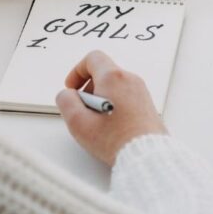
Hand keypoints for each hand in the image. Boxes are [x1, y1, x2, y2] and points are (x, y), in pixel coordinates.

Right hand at [55, 50, 166, 166]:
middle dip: (88, 87)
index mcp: (113, 78)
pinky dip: (114, 104)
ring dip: (101, 97)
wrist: (146, 155)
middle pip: (103, 72)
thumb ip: (66, 101)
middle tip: (83, 109)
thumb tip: (67, 94)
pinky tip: (110, 126)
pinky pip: (125, 96)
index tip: (72, 88)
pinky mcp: (147, 104)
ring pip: (114, 85)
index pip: (92, 58)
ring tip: (97, 121)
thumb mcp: (78, 122)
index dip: (77, 71)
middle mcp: (130, 80)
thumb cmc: (116, 140)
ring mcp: (141, 91)